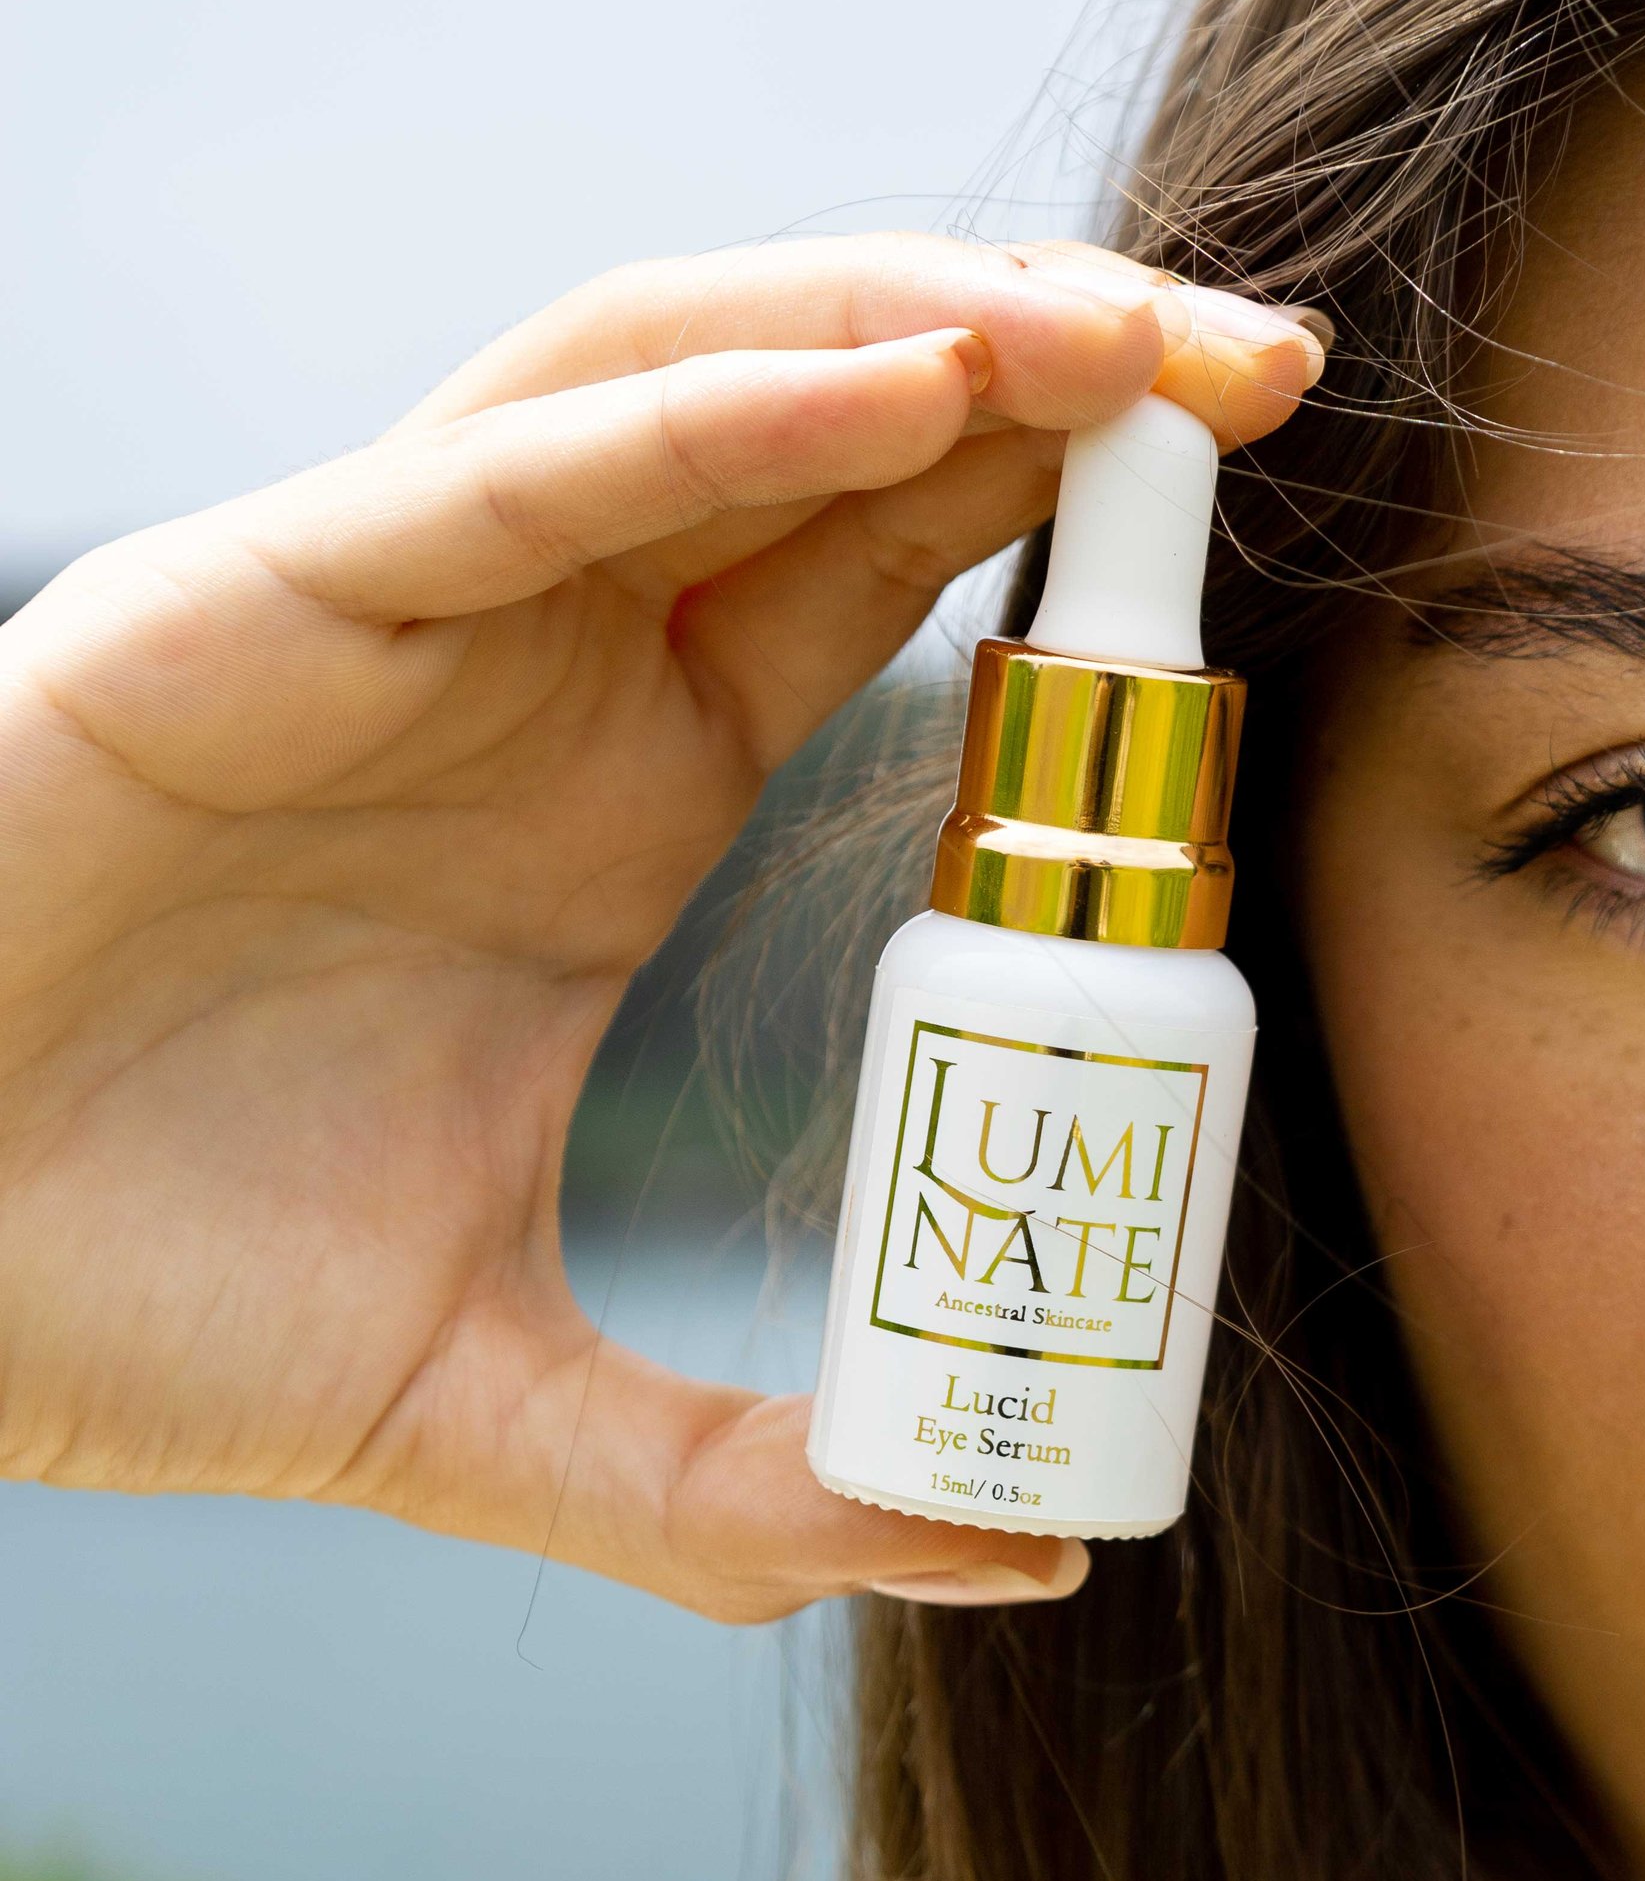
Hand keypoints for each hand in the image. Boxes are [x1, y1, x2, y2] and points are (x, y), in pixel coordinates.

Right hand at [0, 240, 1319, 1618]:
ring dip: (918, 332)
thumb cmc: (132, 1298)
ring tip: (1123, 331)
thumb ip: (737, 1490)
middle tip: (1276, 358)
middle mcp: (534, 658)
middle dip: (1056, 370)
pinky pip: (518, 462)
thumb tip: (1014, 1549)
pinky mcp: (266, 593)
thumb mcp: (491, 1409)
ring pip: (695, 381)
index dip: (1071, 522)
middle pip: (837, 435)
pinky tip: (903, 387)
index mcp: (614, 789)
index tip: (1270, 504)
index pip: (889, 582)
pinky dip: (714, 410)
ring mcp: (406, 605)